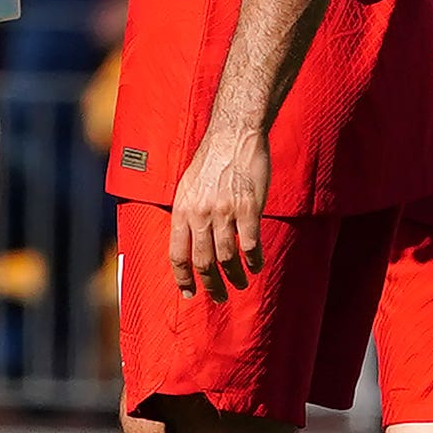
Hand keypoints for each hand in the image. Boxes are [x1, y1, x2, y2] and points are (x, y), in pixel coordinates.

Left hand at [167, 124, 270, 297]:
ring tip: (240, 283)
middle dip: (211, 285)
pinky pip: (250, 244)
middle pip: (203, 262)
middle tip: (219, 297)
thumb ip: (187, 214)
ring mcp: (224, 212)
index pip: (177, 254)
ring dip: (235, 276)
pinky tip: (256, 265)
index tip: (189, 293)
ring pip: (227, 257)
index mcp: (182, 209)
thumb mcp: (187, 186)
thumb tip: (188, 242)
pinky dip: (253, 260)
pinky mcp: (248, 208)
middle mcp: (200, 214)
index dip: (183, 278)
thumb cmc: (211, 160)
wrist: (233, 135)